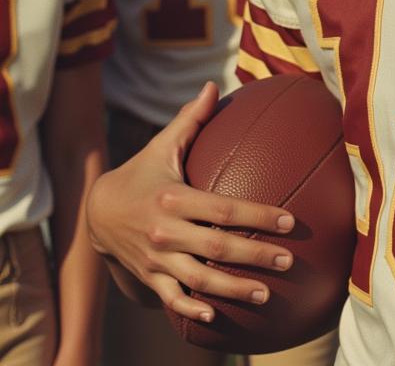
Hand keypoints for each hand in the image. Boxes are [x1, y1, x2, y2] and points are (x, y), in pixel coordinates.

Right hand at [86, 83, 295, 322]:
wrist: (95, 212)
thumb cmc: (142, 172)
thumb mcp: (161, 145)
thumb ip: (190, 119)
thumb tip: (213, 85)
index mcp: (173, 197)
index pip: (224, 208)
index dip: (258, 215)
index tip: (291, 221)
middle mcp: (165, 231)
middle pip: (216, 248)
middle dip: (254, 256)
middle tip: (288, 261)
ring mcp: (156, 259)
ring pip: (198, 280)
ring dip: (232, 290)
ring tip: (266, 295)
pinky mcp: (148, 278)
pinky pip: (171, 299)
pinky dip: (190, 309)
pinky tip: (215, 317)